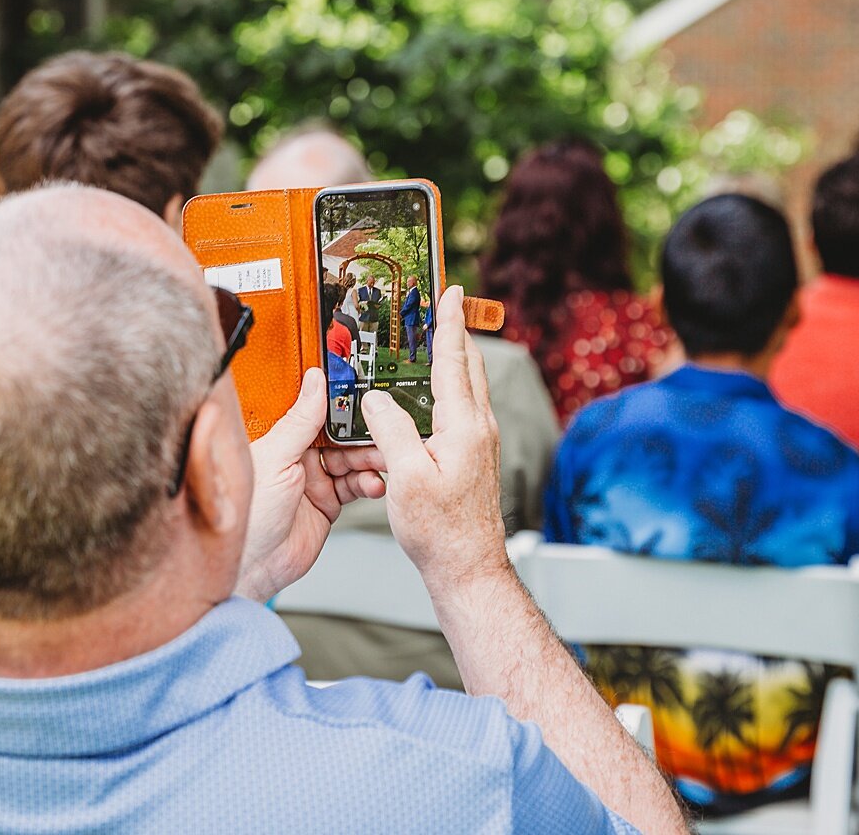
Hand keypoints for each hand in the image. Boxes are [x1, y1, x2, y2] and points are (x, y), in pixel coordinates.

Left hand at [237, 368, 386, 600]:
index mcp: (280, 438)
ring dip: (370, 459)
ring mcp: (314, 480)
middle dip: (363, 433)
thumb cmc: (248, 514)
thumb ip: (300, 421)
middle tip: (383, 430)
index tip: (363, 392)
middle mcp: (297, 456)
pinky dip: (369, 483)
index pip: (315, 410)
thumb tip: (315, 383)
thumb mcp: (275, 458)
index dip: (339, 401)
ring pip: (353, 459)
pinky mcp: (328, 503)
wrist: (255, 566)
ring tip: (383, 461)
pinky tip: (374, 484)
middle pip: (340, 435)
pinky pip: (356, 485)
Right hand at [361, 285, 507, 587]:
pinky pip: (464, 407)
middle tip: (445, 305)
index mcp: (464, 425)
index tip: (451, 292)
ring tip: (439, 339)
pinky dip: (452, 386)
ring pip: (469, 386)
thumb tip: (377, 400)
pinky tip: (437, 394)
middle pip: (469, 366)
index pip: (454, 360)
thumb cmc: (441, 532)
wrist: (469, 567)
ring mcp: (481, 442)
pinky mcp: (476, 456)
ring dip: (455, 358)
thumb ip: (392, 431)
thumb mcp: (406, 478)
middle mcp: (479, 428)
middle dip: (456, 332)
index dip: (449, 323)